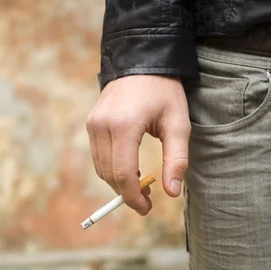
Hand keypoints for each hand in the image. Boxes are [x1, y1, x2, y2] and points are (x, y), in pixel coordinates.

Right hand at [86, 75, 190, 214]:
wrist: (143, 60)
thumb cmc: (165, 91)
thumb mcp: (178, 124)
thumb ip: (176, 159)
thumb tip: (172, 192)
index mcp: (124, 126)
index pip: (123, 174)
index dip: (133, 197)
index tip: (147, 209)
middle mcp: (102, 125)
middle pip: (109, 175)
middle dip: (127, 194)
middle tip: (148, 201)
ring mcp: (93, 124)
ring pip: (101, 168)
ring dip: (119, 183)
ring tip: (142, 185)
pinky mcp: (91, 123)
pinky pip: (98, 156)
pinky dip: (112, 169)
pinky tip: (130, 170)